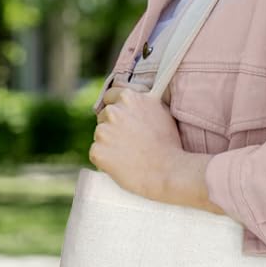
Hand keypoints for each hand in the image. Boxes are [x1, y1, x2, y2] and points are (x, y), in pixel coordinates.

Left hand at [89, 86, 224, 214]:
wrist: (168, 171)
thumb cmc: (169, 143)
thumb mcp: (161, 111)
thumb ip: (144, 100)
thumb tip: (138, 95)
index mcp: (128, 97)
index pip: (110, 96)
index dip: (116, 107)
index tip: (120, 117)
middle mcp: (113, 111)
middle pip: (103, 116)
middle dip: (112, 126)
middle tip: (128, 141)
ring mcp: (102, 131)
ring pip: (100, 135)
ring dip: (108, 143)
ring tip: (128, 154)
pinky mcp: (97, 151)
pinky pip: (96, 153)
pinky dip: (105, 159)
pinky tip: (121, 164)